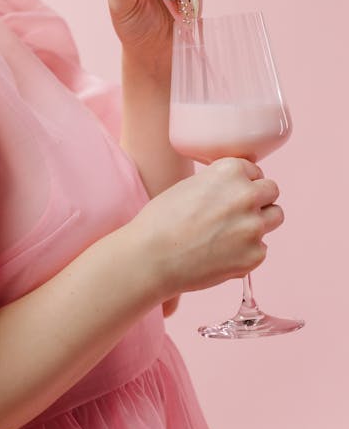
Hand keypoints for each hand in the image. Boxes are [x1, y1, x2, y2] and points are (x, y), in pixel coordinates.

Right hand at [132, 158, 284, 300]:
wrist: (151, 257)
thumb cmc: (161, 220)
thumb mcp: (189, 185)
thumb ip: (219, 184)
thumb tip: (237, 191)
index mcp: (229, 171)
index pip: (254, 171)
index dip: (242, 182)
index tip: (230, 193)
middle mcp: (247, 195)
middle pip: (272, 191)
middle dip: (258, 199)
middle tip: (237, 212)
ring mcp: (254, 227)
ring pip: (276, 216)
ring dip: (260, 221)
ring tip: (234, 232)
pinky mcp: (255, 255)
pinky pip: (262, 248)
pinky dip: (247, 251)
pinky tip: (223, 254)